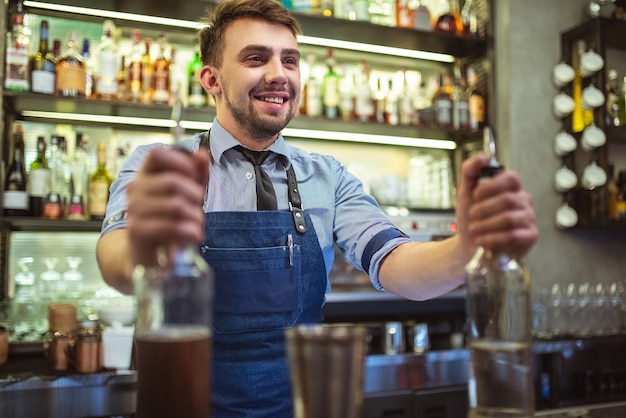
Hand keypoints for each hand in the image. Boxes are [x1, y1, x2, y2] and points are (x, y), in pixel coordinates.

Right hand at [125, 146, 210, 267]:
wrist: (149, 253)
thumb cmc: (169, 218)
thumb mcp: (188, 192)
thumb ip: (197, 173)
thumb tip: (202, 154)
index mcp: (145, 174)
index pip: (157, 154)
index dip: (181, 162)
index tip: (195, 177)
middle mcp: (135, 188)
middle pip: (172, 181)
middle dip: (195, 195)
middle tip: (200, 207)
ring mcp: (134, 209)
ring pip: (175, 205)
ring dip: (195, 216)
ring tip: (198, 224)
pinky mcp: (137, 230)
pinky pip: (170, 226)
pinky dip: (190, 231)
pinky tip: (195, 235)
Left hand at [456, 155, 537, 258]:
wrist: (468, 245)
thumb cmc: (471, 219)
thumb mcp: (465, 193)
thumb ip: (470, 172)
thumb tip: (482, 157)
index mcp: (510, 188)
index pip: (511, 178)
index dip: (492, 186)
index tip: (476, 195)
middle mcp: (522, 201)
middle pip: (508, 200)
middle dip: (483, 209)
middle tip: (472, 216)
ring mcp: (528, 218)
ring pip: (510, 218)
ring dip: (486, 225)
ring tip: (476, 229)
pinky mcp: (530, 236)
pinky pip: (515, 235)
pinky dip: (493, 238)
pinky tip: (483, 240)